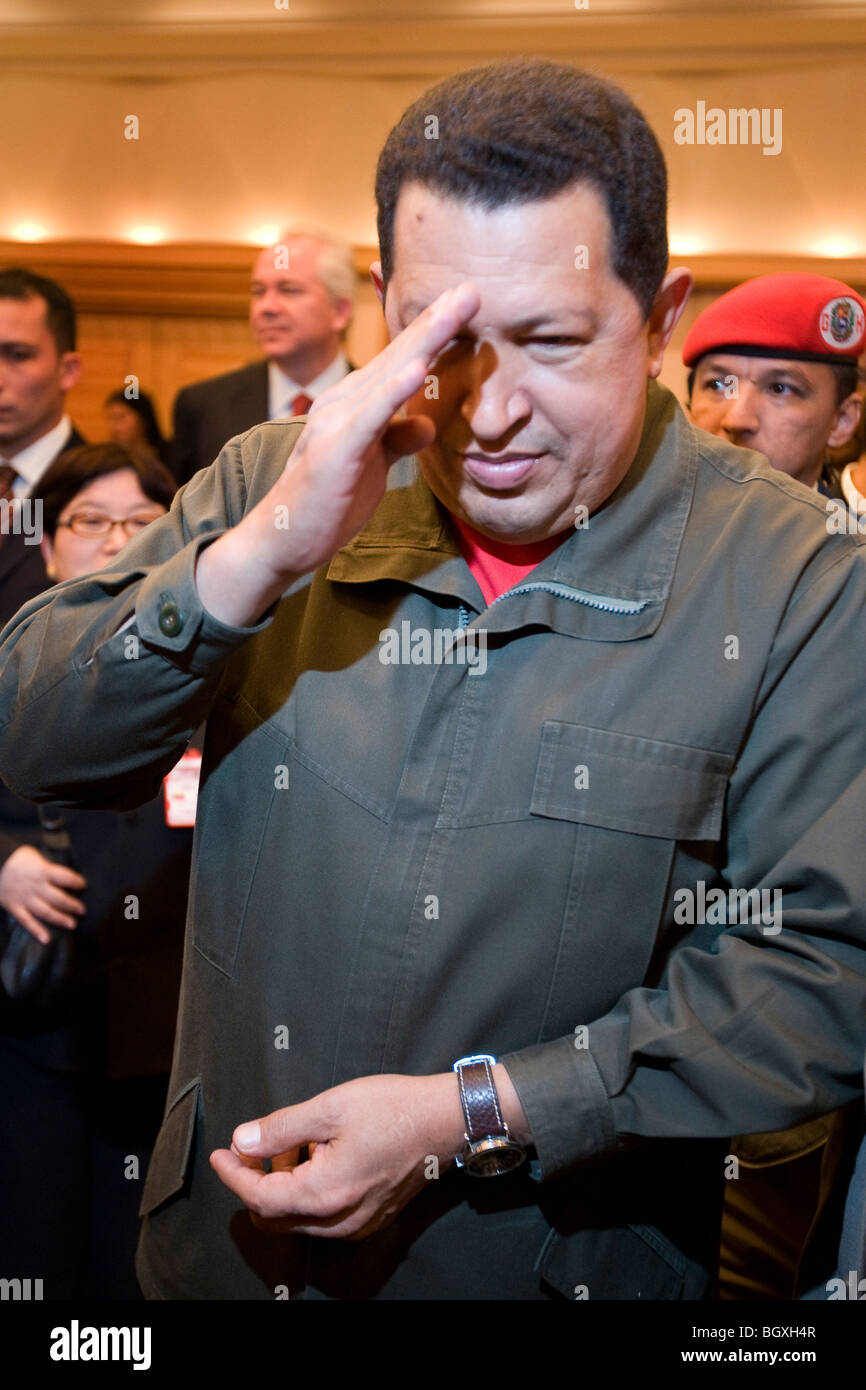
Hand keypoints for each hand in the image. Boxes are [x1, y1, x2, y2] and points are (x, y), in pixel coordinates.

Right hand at [0, 844, 85, 943]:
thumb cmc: (13, 856)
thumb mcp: (33, 854)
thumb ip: (46, 865)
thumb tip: (59, 873)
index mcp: (42, 871)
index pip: (65, 877)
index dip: (77, 882)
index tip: (82, 885)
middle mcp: (36, 887)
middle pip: (59, 898)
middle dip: (72, 905)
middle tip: (83, 910)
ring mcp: (25, 899)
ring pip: (46, 912)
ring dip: (60, 919)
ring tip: (72, 924)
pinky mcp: (14, 907)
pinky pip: (27, 921)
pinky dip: (36, 930)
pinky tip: (46, 938)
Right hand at [195, 282, 481, 627]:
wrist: (285, 537)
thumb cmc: (328, 500)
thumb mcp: (375, 465)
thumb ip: (399, 439)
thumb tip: (428, 424)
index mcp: (357, 402)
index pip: (402, 359)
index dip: (434, 330)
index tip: (467, 301)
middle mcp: (346, 400)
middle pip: (400, 354)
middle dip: (437, 320)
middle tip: (472, 288)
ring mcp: (339, 421)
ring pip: (390, 374)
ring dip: (424, 340)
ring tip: (455, 311)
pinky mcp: (336, 449)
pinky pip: (372, 416)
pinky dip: (395, 391)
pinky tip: (418, 368)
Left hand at [209, 1072, 467, 1240]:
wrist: (445, 1121)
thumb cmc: (393, 1108)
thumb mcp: (330, 1107)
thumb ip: (281, 1129)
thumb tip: (242, 1141)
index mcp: (325, 1193)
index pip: (260, 1199)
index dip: (233, 1176)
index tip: (220, 1154)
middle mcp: (338, 1221)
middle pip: (274, 1217)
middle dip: (256, 1183)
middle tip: (255, 1145)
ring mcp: (356, 1224)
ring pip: (298, 1218)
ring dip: (284, 1185)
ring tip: (295, 1142)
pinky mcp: (370, 1219)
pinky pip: (323, 1217)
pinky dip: (308, 1192)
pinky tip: (319, 1155)